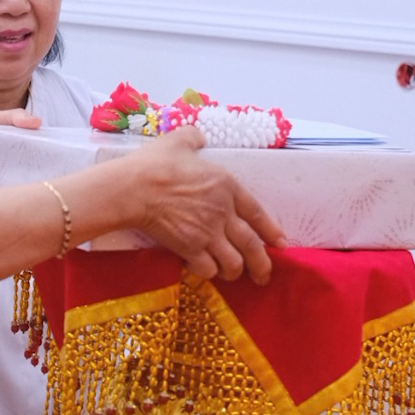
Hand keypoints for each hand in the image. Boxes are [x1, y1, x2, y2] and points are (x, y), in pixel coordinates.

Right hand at [128, 130, 285, 283]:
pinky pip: (207, 269)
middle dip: (262, 265)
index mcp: (226, 186)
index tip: (280, 243)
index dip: (271, 230)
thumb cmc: (155, 163)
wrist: (133, 188)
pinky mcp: (189, 248)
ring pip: (233, 263)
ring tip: (231, 274)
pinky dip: (208, 273)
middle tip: (263, 276)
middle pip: (252, 245)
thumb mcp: (180, 140)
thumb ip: (194, 138)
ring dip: (234, 271)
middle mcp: (223, 213)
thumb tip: (198, 138)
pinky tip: (204, 270)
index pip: (257, 213)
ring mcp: (207, 233)